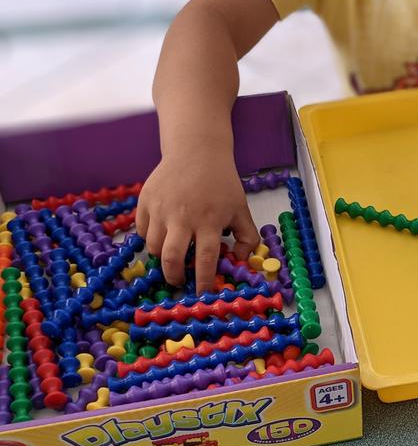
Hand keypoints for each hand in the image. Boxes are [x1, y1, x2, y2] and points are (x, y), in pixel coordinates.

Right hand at [137, 151, 259, 293]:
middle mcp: (183, 216)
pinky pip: (143, 231)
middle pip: (172, 258)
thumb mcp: (241, 209)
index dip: (203, 281)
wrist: (196, 152)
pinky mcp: (145, 201)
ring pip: (153, 247)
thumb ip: (246, 238)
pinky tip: (163, 237)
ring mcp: (161, 209)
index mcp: (209, 220)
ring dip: (162, 258)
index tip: (202, 293)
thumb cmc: (222, 184)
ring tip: (172, 257)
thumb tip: (238, 261)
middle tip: (179, 281)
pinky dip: (151, 240)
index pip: (205, 259)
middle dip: (174, 276)